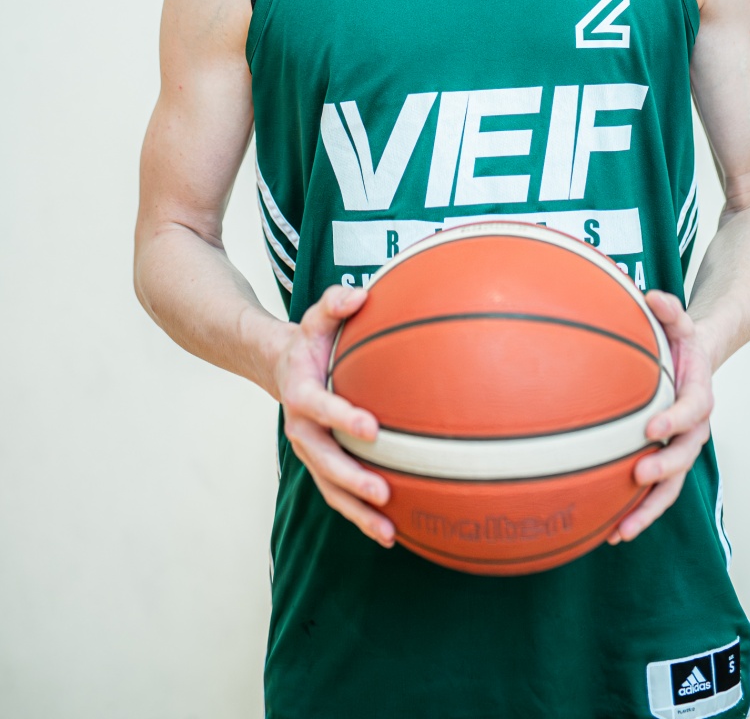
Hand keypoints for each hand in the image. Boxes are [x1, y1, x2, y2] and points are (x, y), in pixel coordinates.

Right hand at [275, 285, 394, 546]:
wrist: (281, 365)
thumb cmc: (310, 338)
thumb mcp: (316, 315)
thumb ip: (336, 302)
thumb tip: (360, 294)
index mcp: (300, 391)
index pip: (320, 407)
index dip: (342, 418)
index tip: (372, 428)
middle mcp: (301, 427)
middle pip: (323, 460)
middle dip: (352, 478)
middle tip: (383, 492)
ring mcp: (310, 450)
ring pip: (330, 487)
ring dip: (357, 511)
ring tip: (389, 533)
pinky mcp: (322, 464)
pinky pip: (339, 494)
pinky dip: (360, 514)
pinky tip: (392, 533)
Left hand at [608, 290, 713, 543]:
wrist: (694, 363)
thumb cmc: (680, 341)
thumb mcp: (680, 321)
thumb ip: (670, 309)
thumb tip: (653, 297)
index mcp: (699, 395)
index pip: (692, 411)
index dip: (674, 421)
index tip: (651, 428)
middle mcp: (693, 429)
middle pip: (684, 457)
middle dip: (663, 469)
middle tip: (637, 474)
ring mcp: (680, 451)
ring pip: (670, 487)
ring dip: (648, 509)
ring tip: (622, 531)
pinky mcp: (664, 464)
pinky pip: (653, 493)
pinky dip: (635, 512)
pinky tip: (609, 533)